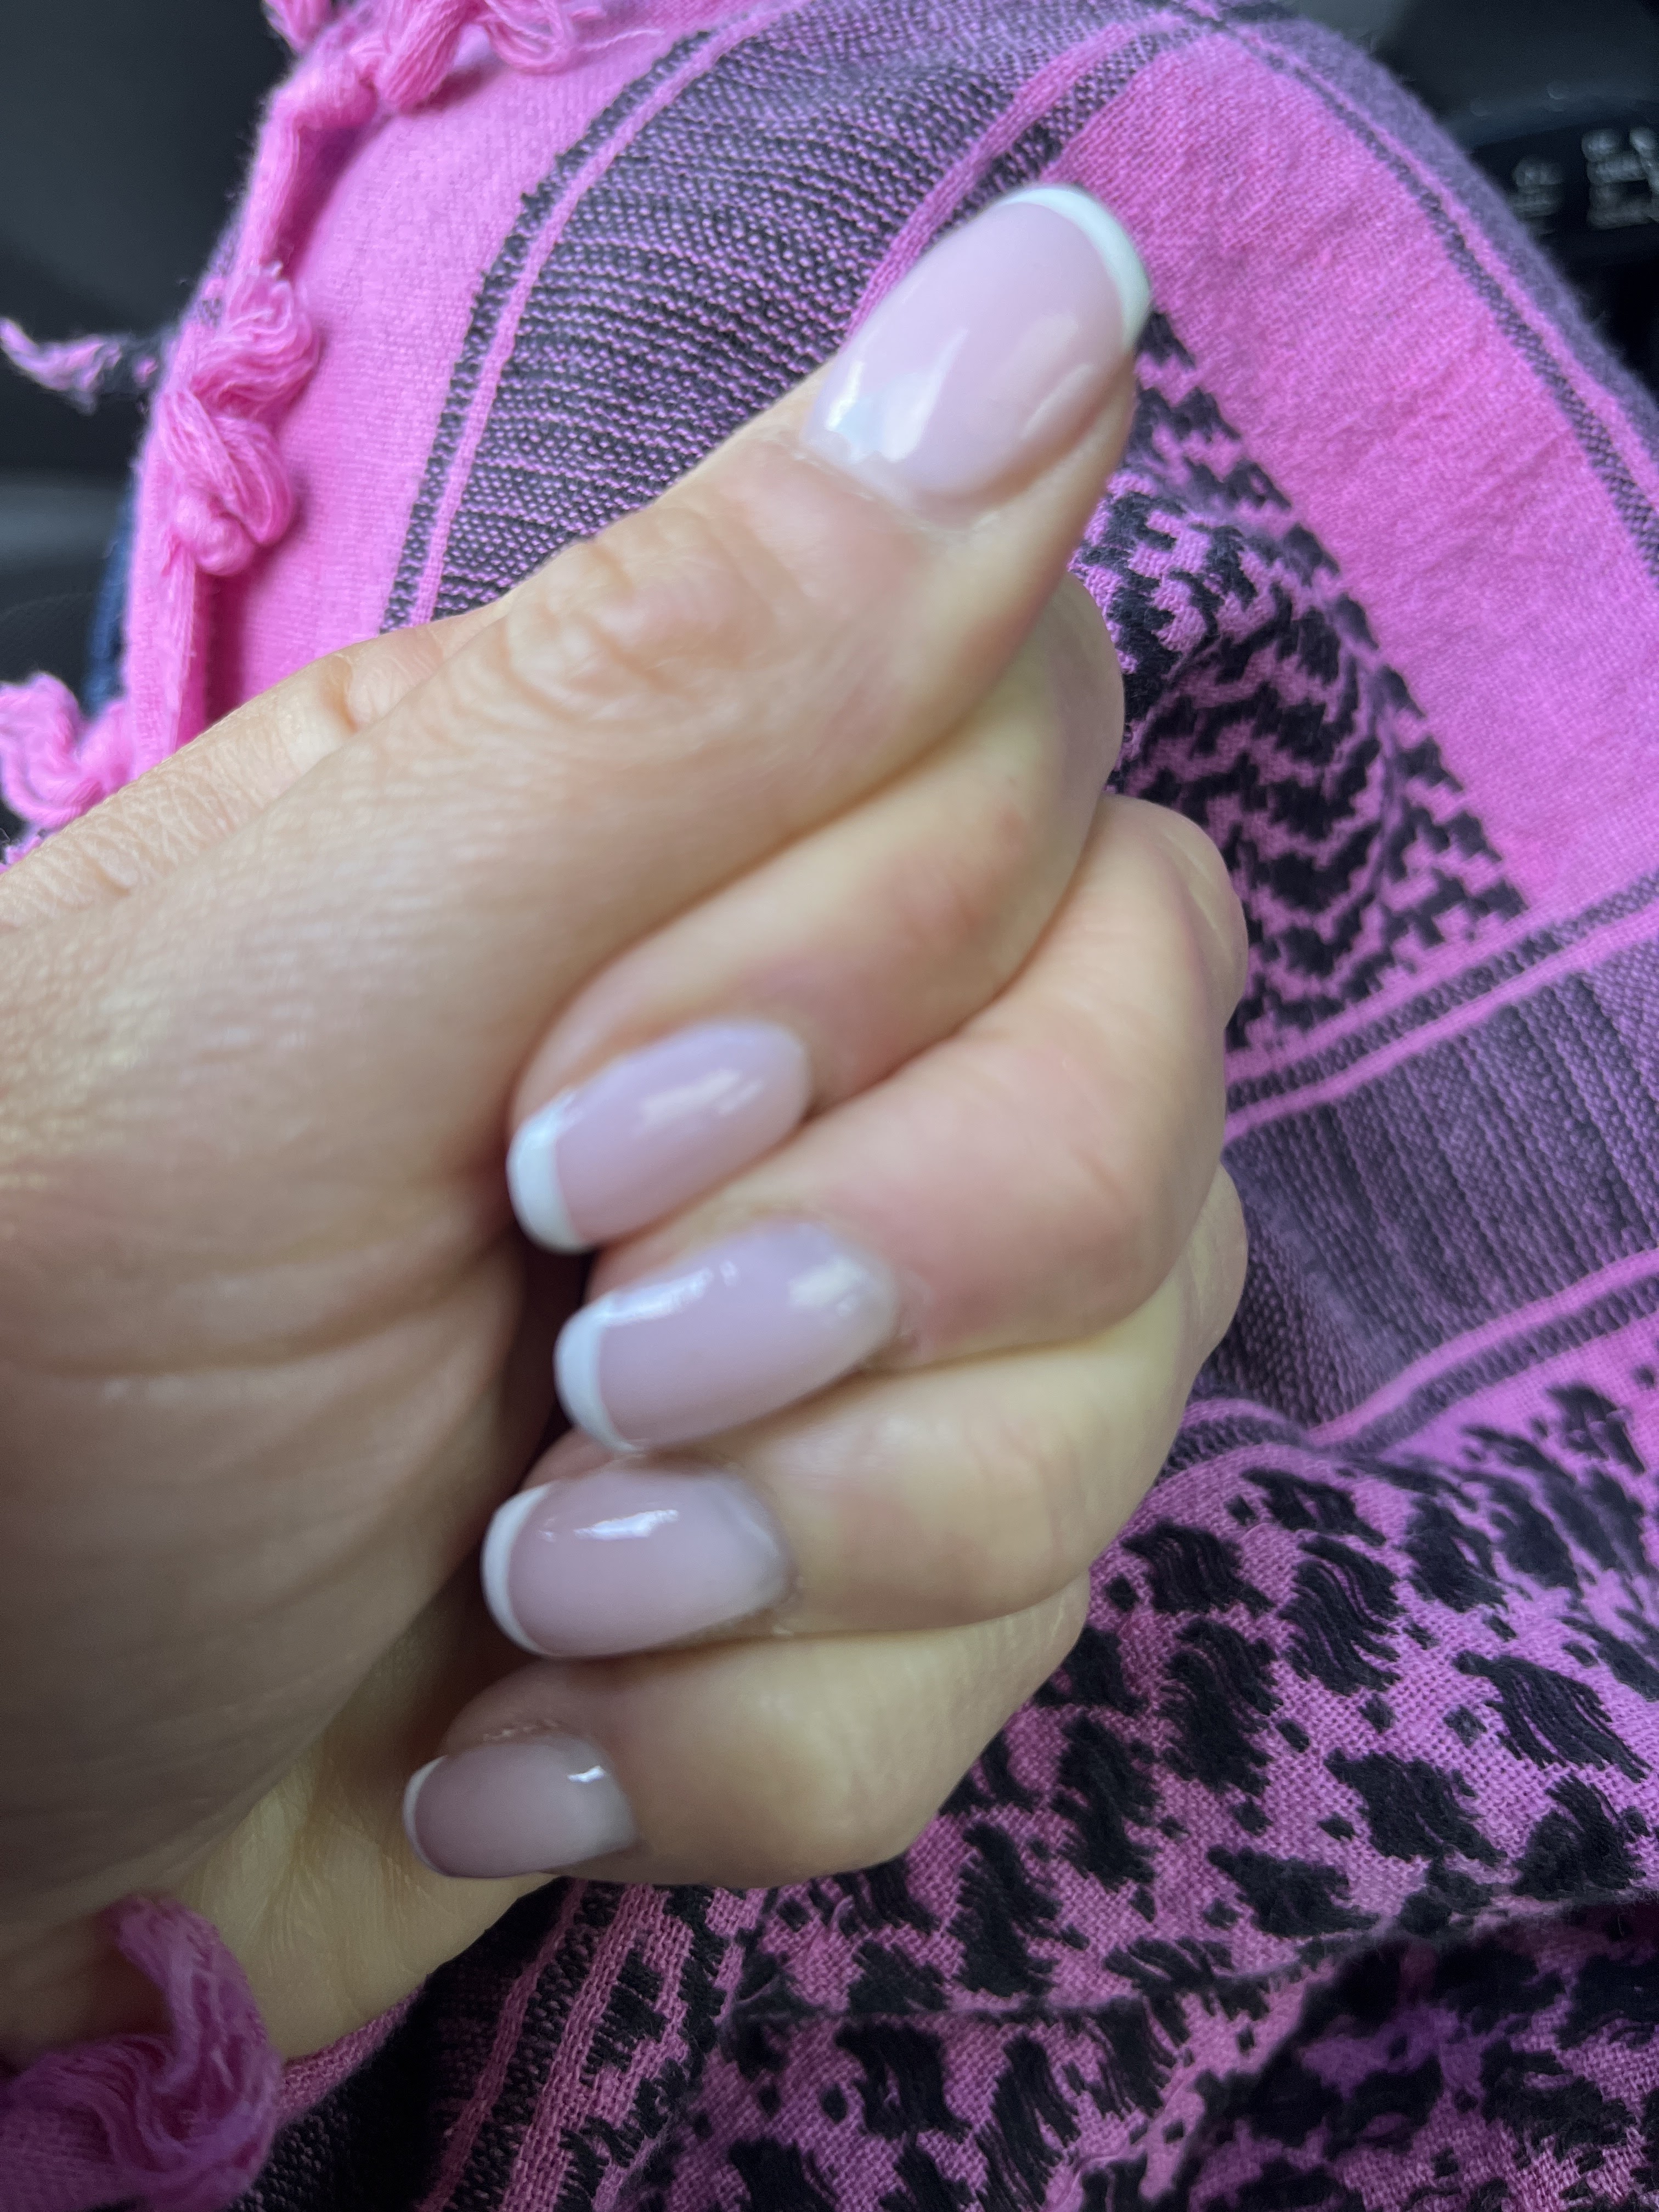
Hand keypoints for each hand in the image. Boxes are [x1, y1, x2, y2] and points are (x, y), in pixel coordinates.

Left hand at [0, 189, 1243, 2058]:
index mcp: (691, 835)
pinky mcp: (867, 1579)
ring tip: (527, 1583)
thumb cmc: (55, 1331)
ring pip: (1119, 1402)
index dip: (874, 971)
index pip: (1044, 775)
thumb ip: (698, 660)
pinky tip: (530, 1725)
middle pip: (1142, 1103)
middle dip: (878, 1288)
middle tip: (580, 1362)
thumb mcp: (319, 970)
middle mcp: (831, 1051)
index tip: (574, 1126)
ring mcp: (875, 1332)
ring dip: (810, 1552)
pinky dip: (754, 1743)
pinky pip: (1008, 1657)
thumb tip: (1058, 279)